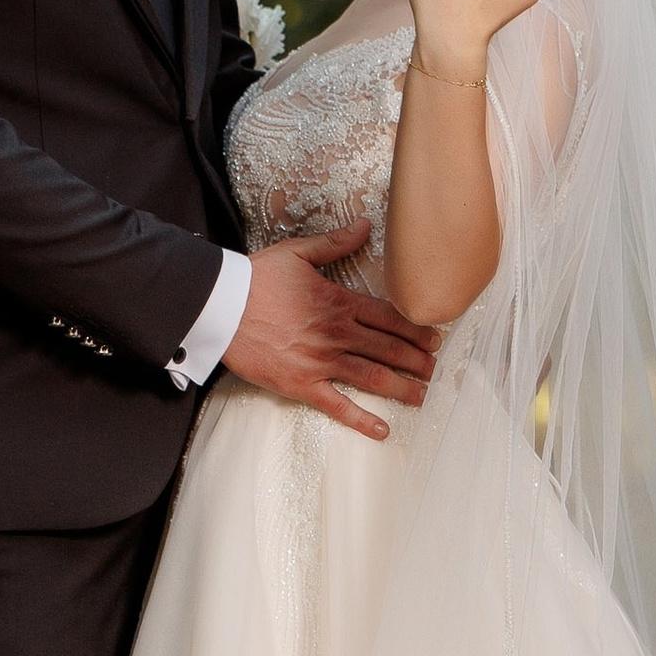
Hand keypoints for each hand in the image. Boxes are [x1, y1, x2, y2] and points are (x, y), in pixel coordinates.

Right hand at [222, 226, 437, 439]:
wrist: (220, 306)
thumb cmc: (255, 278)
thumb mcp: (297, 253)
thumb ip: (335, 243)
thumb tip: (364, 225)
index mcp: (339, 302)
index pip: (390, 318)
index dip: (416, 329)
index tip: (435, 338)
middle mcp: (337, 333)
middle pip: (389, 349)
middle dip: (417, 360)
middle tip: (436, 368)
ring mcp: (321, 361)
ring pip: (373, 377)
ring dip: (402, 387)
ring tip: (423, 395)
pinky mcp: (302, 384)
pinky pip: (338, 405)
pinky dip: (362, 419)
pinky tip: (383, 430)